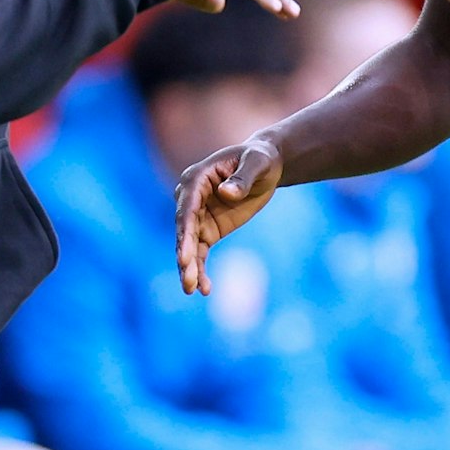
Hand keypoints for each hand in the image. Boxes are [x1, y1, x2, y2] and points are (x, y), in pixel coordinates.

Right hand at [175, 138, 282, 294]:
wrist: (265, 167)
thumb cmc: (259, 159)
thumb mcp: (257, 163)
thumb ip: (242, 178)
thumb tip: (226, 192)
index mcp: (196, 178)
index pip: (187, 207)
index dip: (185, 231)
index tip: (185, 256)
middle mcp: (190, 198)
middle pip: (184, 230)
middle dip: (185, 256)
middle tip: (188, 280)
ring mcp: (197, 216)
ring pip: (189, 246)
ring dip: (189, 268)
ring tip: (193, 290)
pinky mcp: (207, 230)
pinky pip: (200, 253)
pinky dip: (200, 270)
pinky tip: (204, 290)